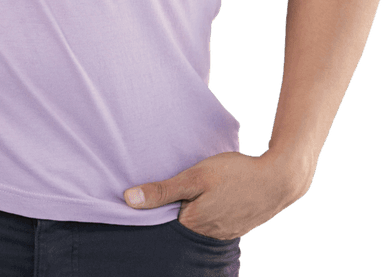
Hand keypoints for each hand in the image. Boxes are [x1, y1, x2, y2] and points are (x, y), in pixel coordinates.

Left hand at [123, 151, 310, 240]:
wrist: (279, 178)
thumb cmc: (235, 174)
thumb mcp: (195, 177)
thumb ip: (163, 190)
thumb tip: (129, 200)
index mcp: (195, 224)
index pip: (164, 222)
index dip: (154, 207)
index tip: (147, 193)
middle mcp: (209, 235)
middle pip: (181, 224)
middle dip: (172, 209)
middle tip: (169, 187)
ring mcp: (225, 232)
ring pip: (198, 223)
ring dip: (191, 208)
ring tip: (190, 190)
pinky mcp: (237, 226)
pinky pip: (214, 222)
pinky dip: (207, 210)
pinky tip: (210, 196)